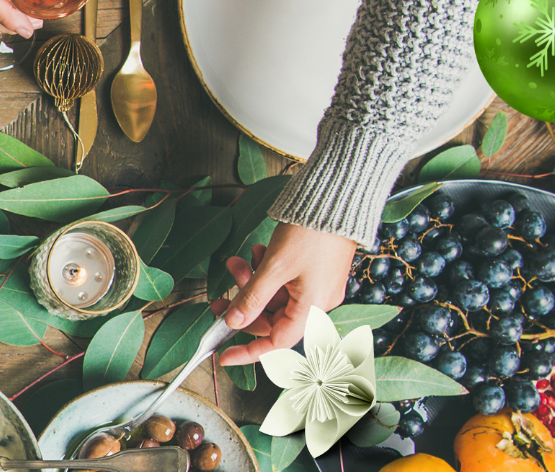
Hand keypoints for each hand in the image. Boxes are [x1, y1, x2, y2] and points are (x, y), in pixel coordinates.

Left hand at [212, 223, 356, 365]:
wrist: (337, 198)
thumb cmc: (310, 232)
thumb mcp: (274, 267)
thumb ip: (252, 297)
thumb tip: (233, 321)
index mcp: (313, 308)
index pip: (277, 342)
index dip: (249, 351)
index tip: (224, 356)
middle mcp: (318, 302)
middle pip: (272, 319)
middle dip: (244, 306)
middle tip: (217, 298)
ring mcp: (317, 286)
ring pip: (275, 297)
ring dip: (252, 283)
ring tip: (236, 262)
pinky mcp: (314, 270)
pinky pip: (284, 281)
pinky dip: (266, 271)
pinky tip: (256, 253)